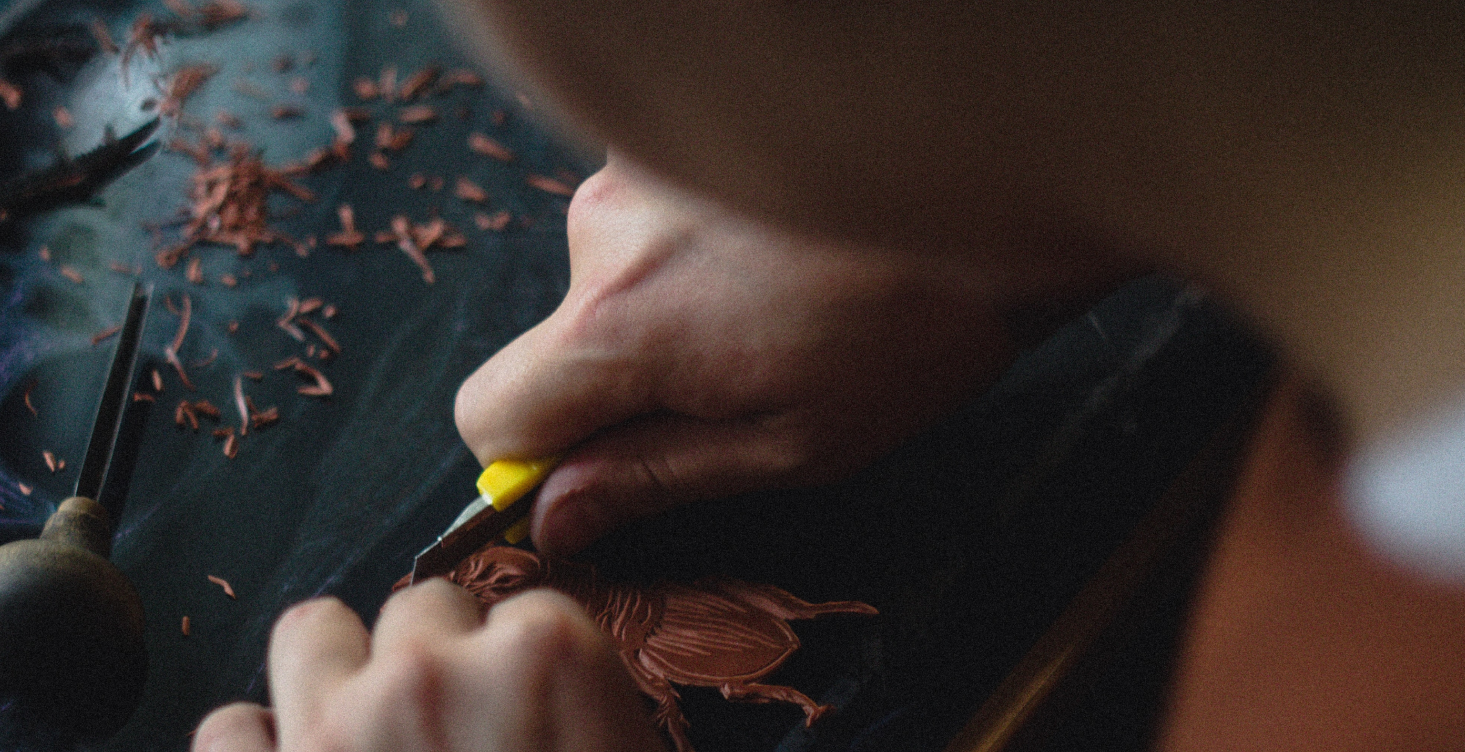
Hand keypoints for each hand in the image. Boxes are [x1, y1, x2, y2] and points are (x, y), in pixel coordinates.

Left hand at [191, 581, 666, 751]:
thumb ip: (595, 711)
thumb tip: (562, 694)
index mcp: (548, 658)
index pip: (529, 610)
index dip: (529, 671)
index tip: (534, 721)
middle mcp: (432, 672)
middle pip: (422, 609)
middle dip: (440, 664)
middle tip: (462, 740)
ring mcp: (335, 729)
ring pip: (313, 633)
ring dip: (340, 676)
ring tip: (370, 738)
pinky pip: (230, 728)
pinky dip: (261, 749)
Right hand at [457, 156, 1127, 555]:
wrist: (990, 180)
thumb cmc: (913, 327)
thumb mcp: (790, 444)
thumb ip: (653, 479)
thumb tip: (555, 517)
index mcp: (621, 327)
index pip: (489, 411)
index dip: (529, 456)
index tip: (594, 469)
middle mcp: (603, 235)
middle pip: (556, 341)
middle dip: (624, 374)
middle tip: (738, 379)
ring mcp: (635, 171)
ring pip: (606, 277)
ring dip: (667, 303)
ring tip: (777, 305)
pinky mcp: (670, 136)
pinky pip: (646, 219)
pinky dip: (693, 245)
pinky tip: (777, 251)